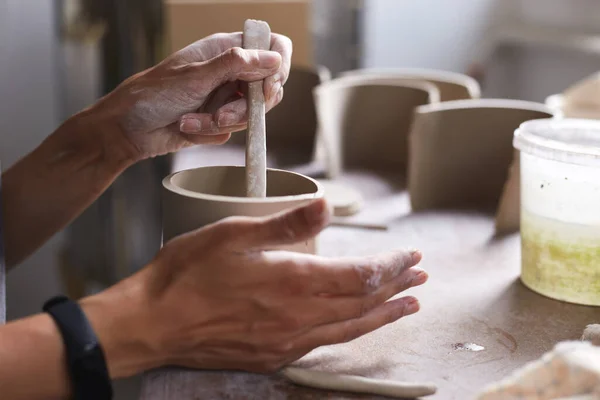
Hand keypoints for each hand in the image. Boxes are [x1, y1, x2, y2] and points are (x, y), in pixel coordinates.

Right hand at [82, 199, 427, 376]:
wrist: (152, 324)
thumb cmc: (187, 274)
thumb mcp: (233, 233)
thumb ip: (287, 223)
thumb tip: (328, 206)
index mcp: (292, 282)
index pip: (361, 275)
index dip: (392, 265)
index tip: (412, 255)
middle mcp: (298, 317)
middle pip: (364, 303)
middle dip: (396, 287)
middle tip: (421, 277)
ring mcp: (287, 340)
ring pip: (351, 328)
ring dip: (383, 313)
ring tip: (408, 305)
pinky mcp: (273, 354)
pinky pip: (326, 343)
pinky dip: (353, 331)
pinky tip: (357, 326)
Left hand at [91, 32, 291, 159]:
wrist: (129, 129)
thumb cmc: (153, 93)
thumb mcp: (196, 76)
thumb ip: (236, 64)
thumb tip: (273, 57)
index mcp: (226, 50)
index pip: (272, 48)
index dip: (278, 67)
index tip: (267, 88)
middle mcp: (231, 72)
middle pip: (267, 89)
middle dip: (246, 109)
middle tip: (221, 115)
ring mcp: (226, 98)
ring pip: (250, 116)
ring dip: (221, 123)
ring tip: (192, 120)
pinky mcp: (218, 121)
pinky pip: (231, 132)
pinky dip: (209, 133)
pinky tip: (187, 126)